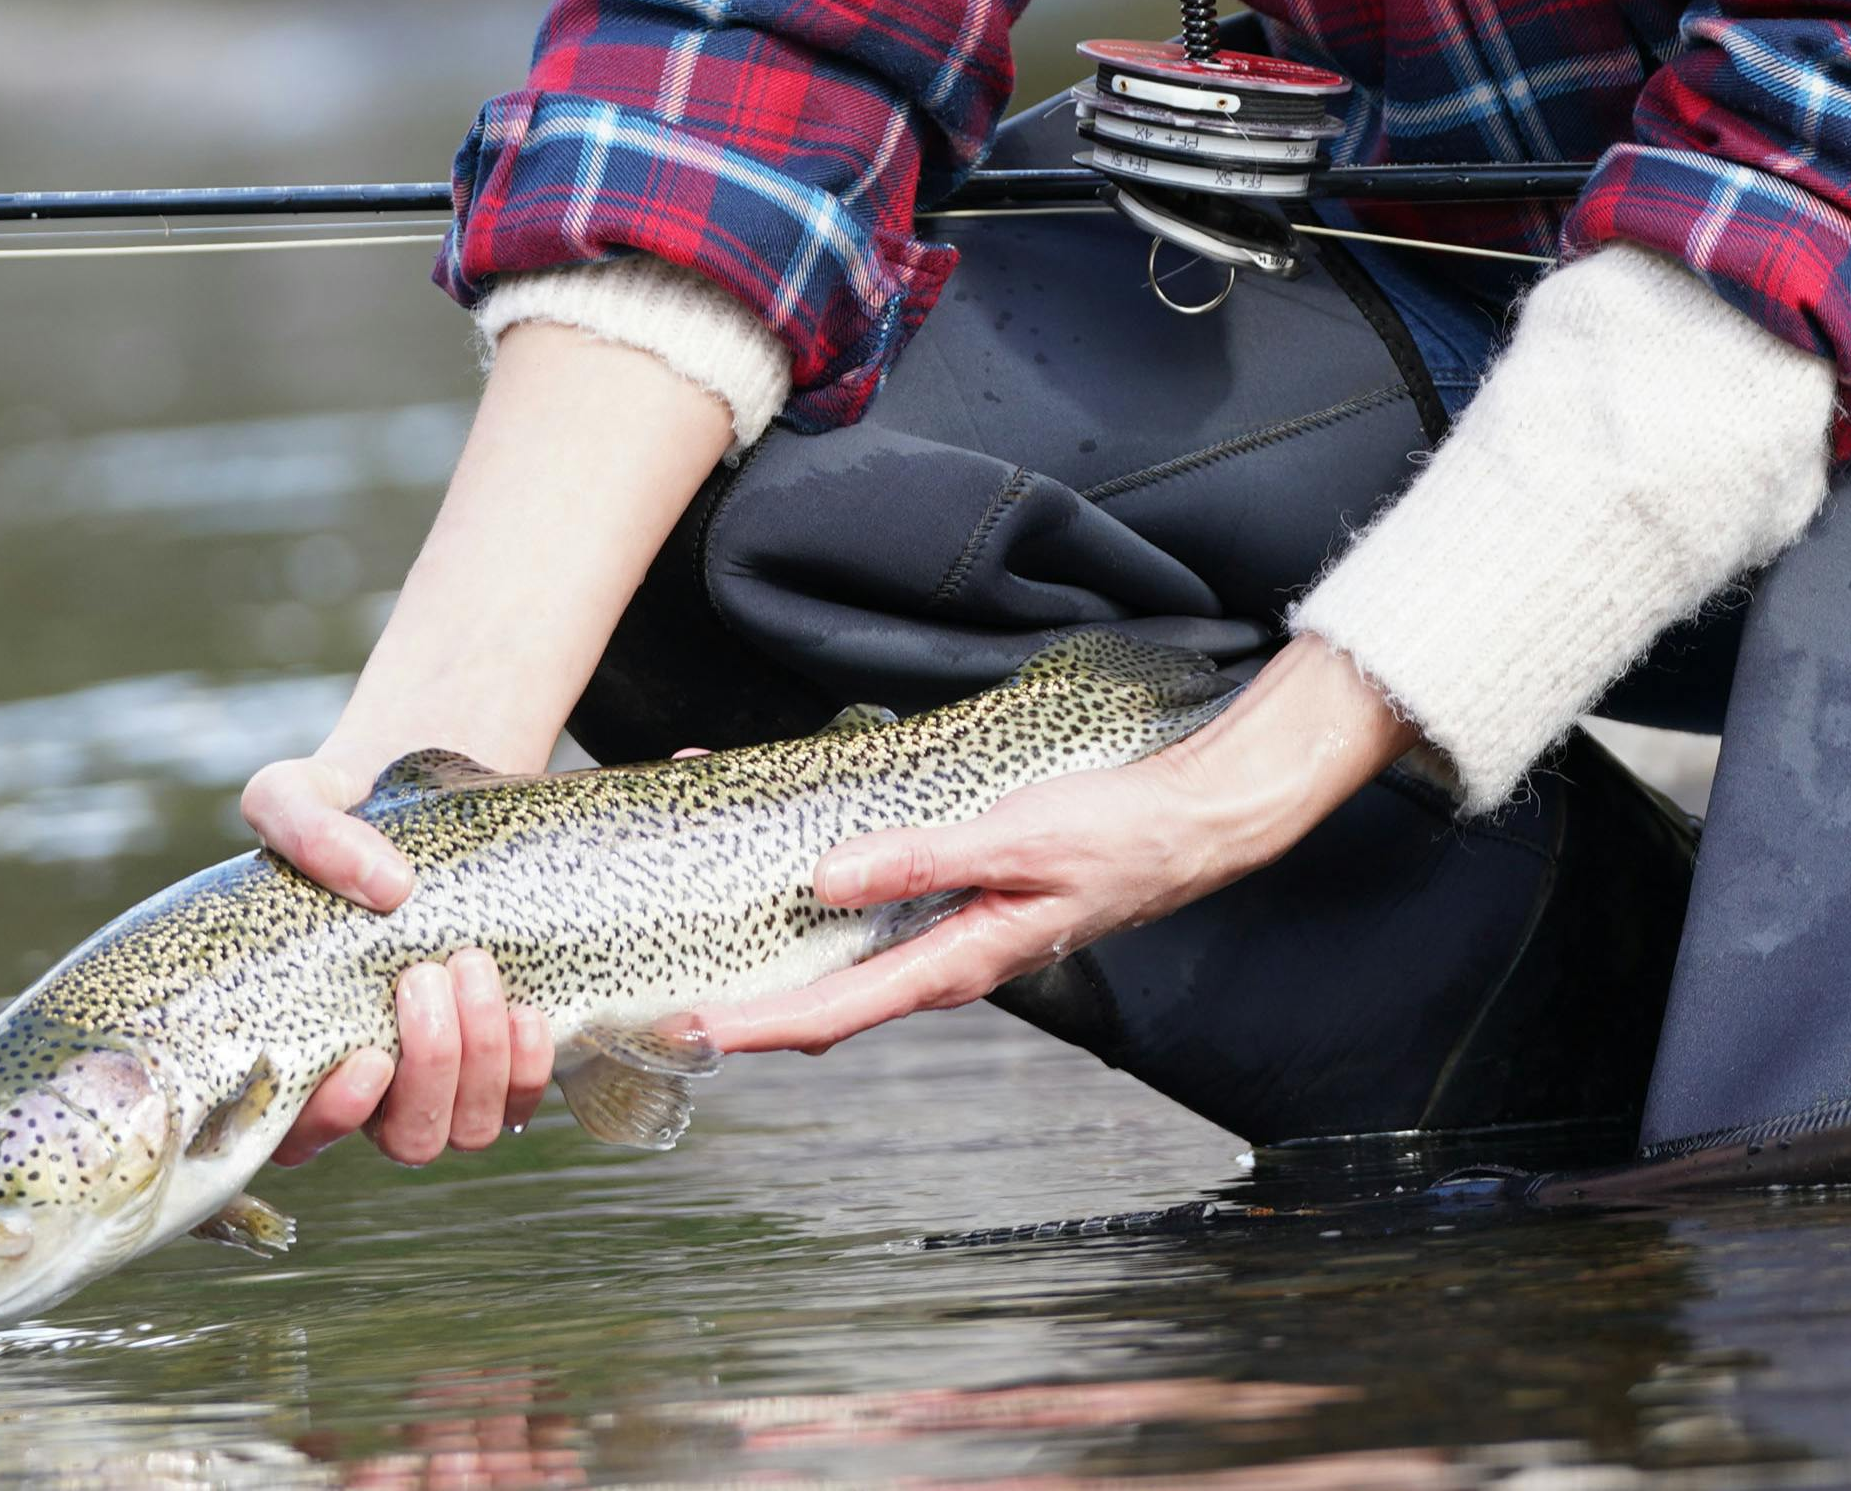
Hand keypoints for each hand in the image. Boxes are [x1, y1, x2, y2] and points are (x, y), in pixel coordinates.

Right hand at [237, 756, 545, 1163]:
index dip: (332, 1121)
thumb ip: (306, 830)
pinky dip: (529, 1066)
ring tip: (474, 968)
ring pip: (469, 1130)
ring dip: (481, 1061)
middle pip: (406, 1139)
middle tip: (428, 975)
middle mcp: (372, 1079)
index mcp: (300, 1041)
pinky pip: (522, 1105)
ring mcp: (441, 1076)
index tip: (368, 1058)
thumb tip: (388, 889)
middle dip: (430, 1067)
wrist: (413, 798)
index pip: (298, 1136)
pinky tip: (525, 1008)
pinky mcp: (500, 1058)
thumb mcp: (294, 797)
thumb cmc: (336, 812)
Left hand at [688, 638, 1413, 1055]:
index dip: (751, 1026)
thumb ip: (920, 857)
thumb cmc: (1119, 834)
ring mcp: (945, 928)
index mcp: (955, 962)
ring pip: (838, 948)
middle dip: (740, 995)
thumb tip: (825, 880)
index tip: (683, 1030)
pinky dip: (813, 876)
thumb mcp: (1017, 838)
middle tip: (658, 991)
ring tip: (689, 911)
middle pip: (819, 995)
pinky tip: (771, 831)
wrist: (1193, 820)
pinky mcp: (953, 891)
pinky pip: (867, 897)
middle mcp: (939, 957)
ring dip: (766, 936)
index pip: (831, 1011)